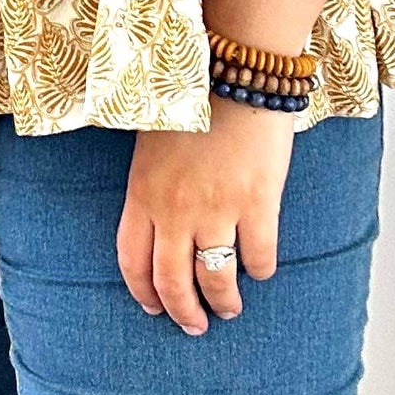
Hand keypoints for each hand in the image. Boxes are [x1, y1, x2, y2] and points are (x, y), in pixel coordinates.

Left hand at [117, 95, 298, 333]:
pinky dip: (260, 269)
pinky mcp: (257, 203)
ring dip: (223, 300)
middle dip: (183, 311)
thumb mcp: (152, 140)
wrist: (236, 68)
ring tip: (230, 308)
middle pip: (172, 280)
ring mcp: (216, 209)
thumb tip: (160, 216)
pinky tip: (261, 270)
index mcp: (142, 193)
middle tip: (195, 326)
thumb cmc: (194, 97)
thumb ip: (151, 183)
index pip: (132, 260)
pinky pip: (258, 255)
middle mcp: (174, 210)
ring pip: (216, 277)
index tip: (154, 307)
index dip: (144, 292)